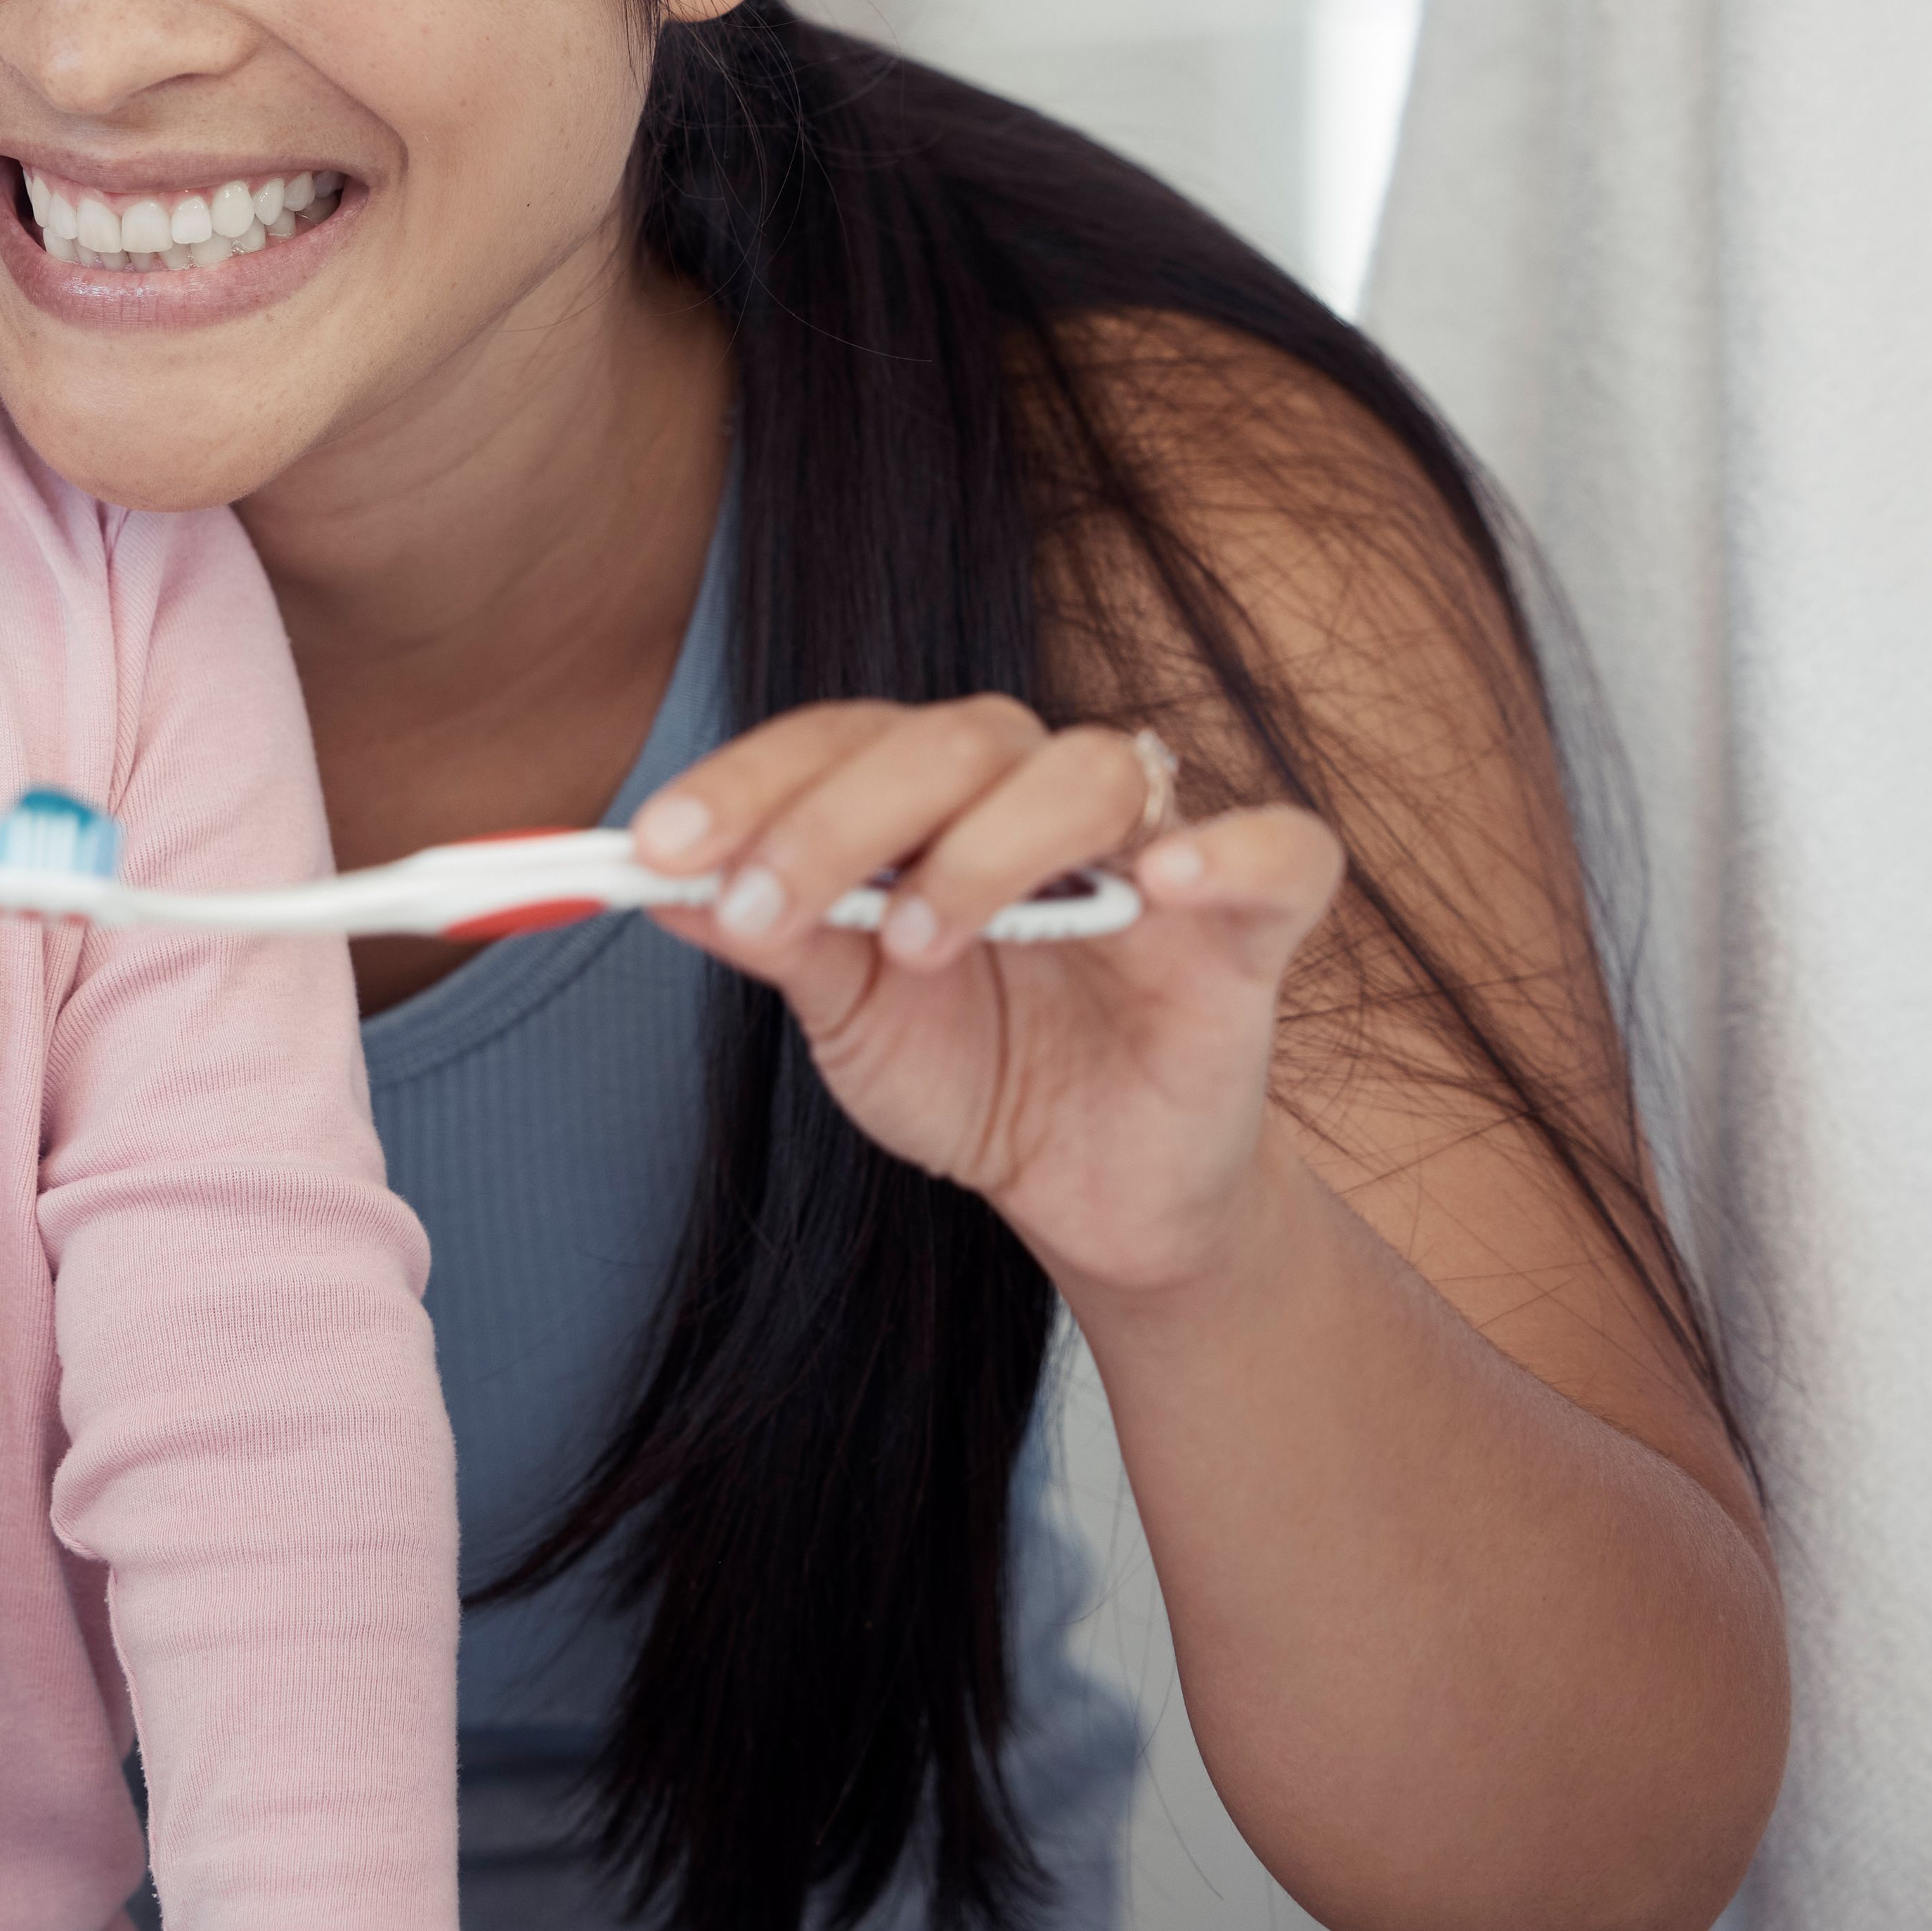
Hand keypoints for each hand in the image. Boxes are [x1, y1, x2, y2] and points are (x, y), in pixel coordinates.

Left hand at [627, 698, 1346, 1298]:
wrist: (1097, 1191)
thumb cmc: (975, 1076)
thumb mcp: (854, 1020)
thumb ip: (778, 940)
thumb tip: (660, 888)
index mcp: (933, 798)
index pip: (838, 741)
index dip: (746, 783)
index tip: (655, 850)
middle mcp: (1037, 793)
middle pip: (950, 739)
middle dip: (836, 816)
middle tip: (763, 908)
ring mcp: (1153, 845)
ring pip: (1084, 772)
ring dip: (986, 848)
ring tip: (917, 944)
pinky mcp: (1254, 918)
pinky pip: (1276, 848)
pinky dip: (1225, 850)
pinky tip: (1162, 881)